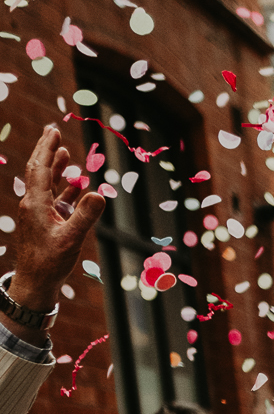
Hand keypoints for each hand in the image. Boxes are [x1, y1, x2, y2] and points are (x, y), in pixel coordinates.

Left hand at [8, 125, 107, 317]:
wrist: (34, 282)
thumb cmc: (50, 262)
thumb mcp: (71, 239)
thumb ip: (85, 216)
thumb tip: (99, 194)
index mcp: (36, 203)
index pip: (41, 168)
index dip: (47, 148)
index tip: (54, 131)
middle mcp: (34, 204)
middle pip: (39, 170)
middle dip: (47, 151)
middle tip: (53, 132)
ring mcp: (37, 213)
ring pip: (46, 184)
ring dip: (55, 169)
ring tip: (64, 155)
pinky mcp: (43, 223)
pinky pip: (52, 199)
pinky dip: (63, 189)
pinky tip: (75, 187)